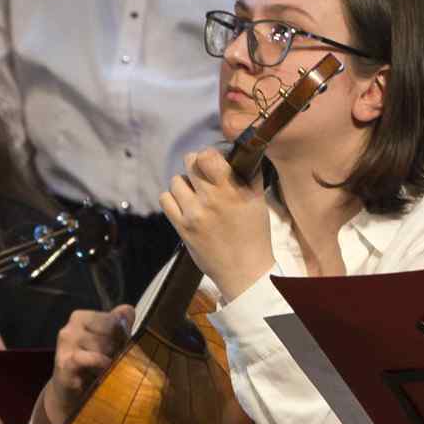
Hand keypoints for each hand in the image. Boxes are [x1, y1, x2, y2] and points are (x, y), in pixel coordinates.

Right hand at [37, 306, 132, 423]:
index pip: (113, 318)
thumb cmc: (92, 366)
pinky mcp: (64, 364)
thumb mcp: (108, 343)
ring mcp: (65, 347)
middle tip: (110, 360)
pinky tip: (102, 372)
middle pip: (109, 331)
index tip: (118, 347)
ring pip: (102, 345)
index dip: (121, 334)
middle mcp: (69, 329)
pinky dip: (100, 364)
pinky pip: (90, 358)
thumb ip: (120, 325)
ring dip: (109, 359)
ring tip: (104, 369)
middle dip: (115, 347)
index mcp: (80, 318)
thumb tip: (128, 310)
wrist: (70, 395)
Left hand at [159, 148, 276, 298]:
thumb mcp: (258, 201)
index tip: (213, 161)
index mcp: (232, 191)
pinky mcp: (181, 227)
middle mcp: (210, 200)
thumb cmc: (254, 235)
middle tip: (203, 175)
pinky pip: (165, 199)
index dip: (208, 154)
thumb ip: (249, 175)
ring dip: (185, 183)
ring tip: (195, 194)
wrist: (244, 271)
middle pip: (190, 163)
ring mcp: (193, 214)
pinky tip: (185, 205)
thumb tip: (241, 153)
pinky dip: (173, 199)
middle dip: (196, 165)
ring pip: (176, 181)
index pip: (207, 156)